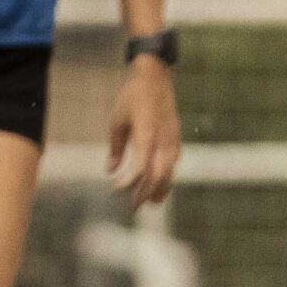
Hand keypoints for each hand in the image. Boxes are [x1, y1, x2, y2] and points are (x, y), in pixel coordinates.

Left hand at [108, 59, 180, 208]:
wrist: (156, 79)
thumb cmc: (133, 98)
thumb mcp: (117, 121)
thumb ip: (115, 148)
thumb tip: (110, 171)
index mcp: (147, 133)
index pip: (141, 166)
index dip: (130, 182)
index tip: (116, 191)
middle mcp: (163, 139)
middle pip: (158, 174)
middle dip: (145, 192)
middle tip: (133, 207)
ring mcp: (172, 140)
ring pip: (169, 172)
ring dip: (159, 188)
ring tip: (151, 203)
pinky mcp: (176, 139)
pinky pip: (173, 164)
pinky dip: (166, 177)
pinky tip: (160, 185)